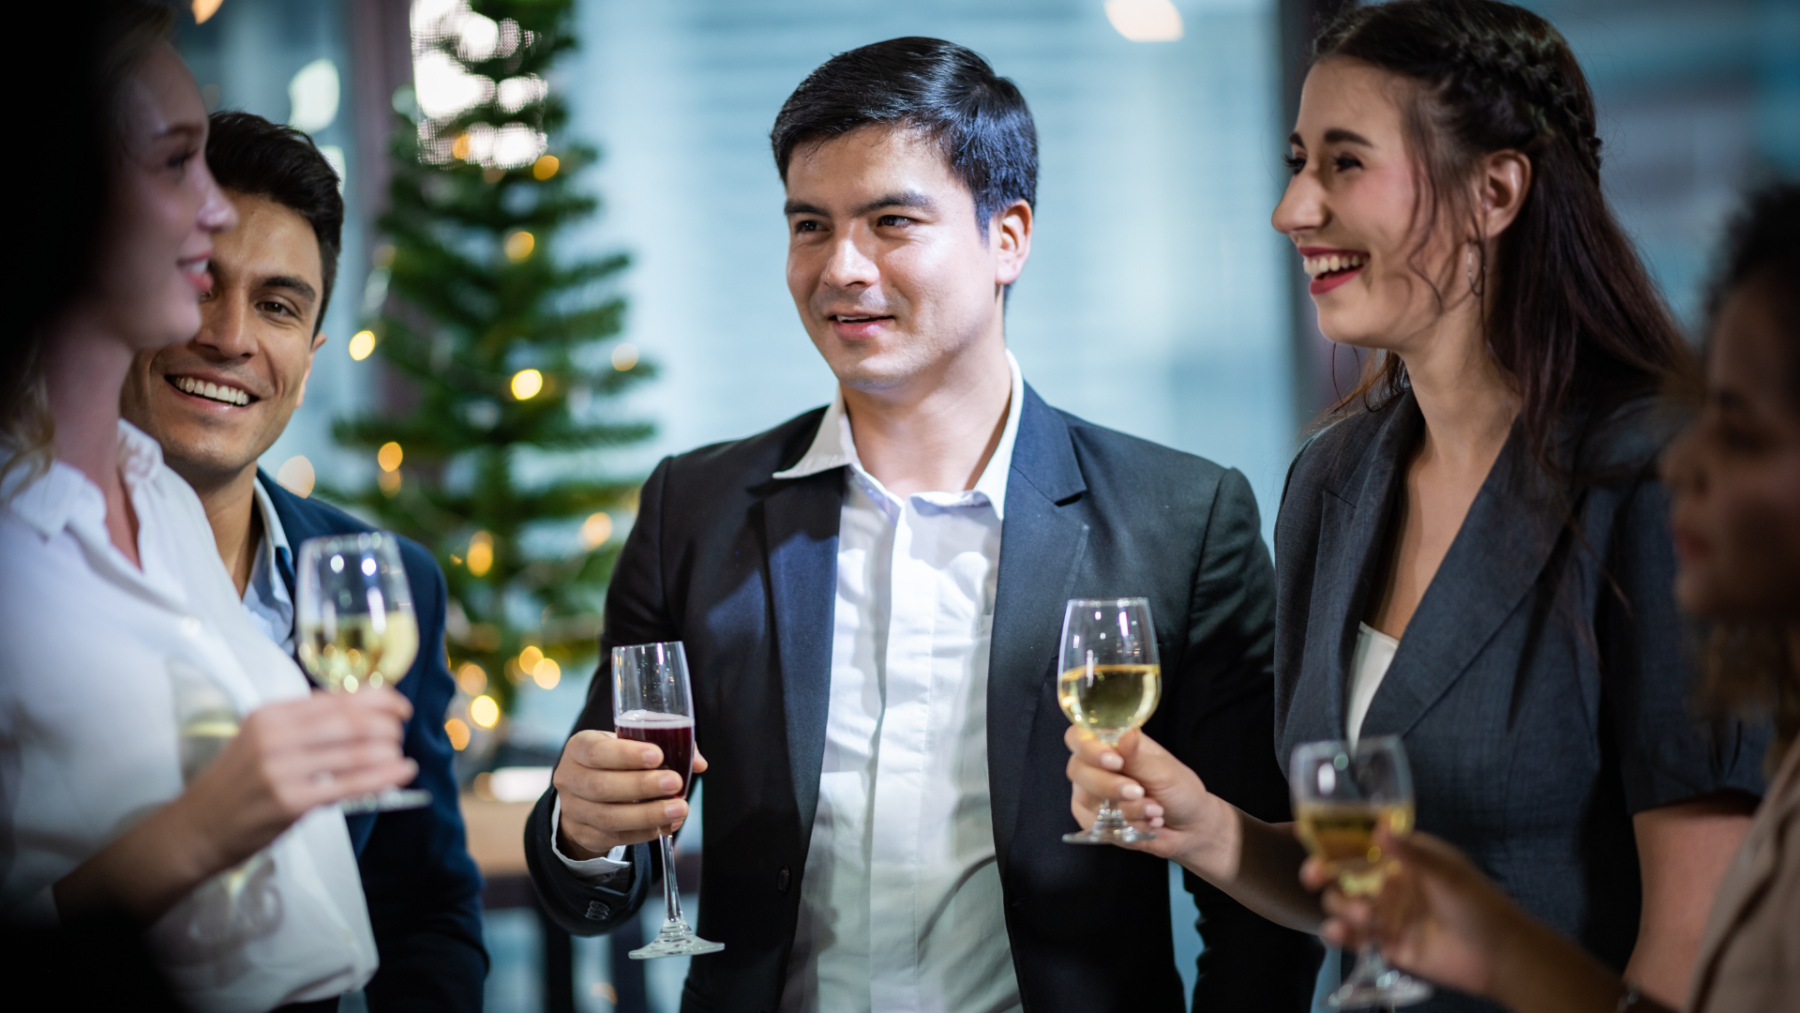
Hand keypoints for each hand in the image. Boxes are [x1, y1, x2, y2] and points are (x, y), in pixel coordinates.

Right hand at [178, 687, 415, 869]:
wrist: (194, 829)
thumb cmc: (235, 785)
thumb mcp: (260, 740)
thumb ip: (304, 726)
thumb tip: (361, 713)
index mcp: (270, 715)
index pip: (335, 698)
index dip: (377, 698)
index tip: (400, 705)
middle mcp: (275, 736)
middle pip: (349, 721)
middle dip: (386, 725)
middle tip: (400, 732)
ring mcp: (282, 769)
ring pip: (353, 751)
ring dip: (387, 751)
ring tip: (401, 755)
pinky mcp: (290, 802)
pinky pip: (348, 785)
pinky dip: (381, 777)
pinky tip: (400, 773)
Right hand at [554, 730, 708, 857]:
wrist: (584, 793)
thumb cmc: (614, 760)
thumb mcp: (630, 742)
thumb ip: (664, 743)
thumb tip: (697, 763)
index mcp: (579, 748)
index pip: (597, 751)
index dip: (626, 755)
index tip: (657, 755)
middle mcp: (570, 779)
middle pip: (601, 786)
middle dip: (641, 786)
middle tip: (674, 783)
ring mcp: (574, 810)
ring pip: (609, 817)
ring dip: (648, 814)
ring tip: (679, 808)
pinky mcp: (585, 834)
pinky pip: (616, 837)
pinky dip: (645, 832)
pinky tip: (667, 824)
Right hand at [1064, 725, 1221, 864]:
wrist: (1189, 827)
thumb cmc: (1178, 790)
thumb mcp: (1162, 771)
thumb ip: (1137, 756)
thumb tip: (1126, 732)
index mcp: (1111, 743)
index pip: (1079, 737)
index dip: (1089, 748)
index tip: (1115, 761)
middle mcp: (1095, 766)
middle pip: (1077, 769)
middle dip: (1109, 785)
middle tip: (1138, 792)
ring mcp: (1090, 793)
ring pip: (1085, 799)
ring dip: (1126, 808)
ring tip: (1155, 809)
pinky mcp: (1093, 819)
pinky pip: (1096, 823)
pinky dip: (1126, 824)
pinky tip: (1147, 821)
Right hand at [1302, 828, 1522, 999]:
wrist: (1499, 956)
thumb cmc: (1477, 903)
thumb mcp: (1445, 873)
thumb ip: (1409, 852)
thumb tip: (1377, 828)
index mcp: (1404, 858)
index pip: (1360, 845)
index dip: (1333, 843)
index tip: (1310, 840)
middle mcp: (1391, 883)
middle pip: (1344, 875)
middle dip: (1325, 875)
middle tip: (1314, 877)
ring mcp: (1388, 914)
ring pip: (1346, 905)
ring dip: (1343, 907)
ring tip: (1366, 917)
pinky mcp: (1388, 944)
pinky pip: (1355, 937)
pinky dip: (1341, 934)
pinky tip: (1339, 934)